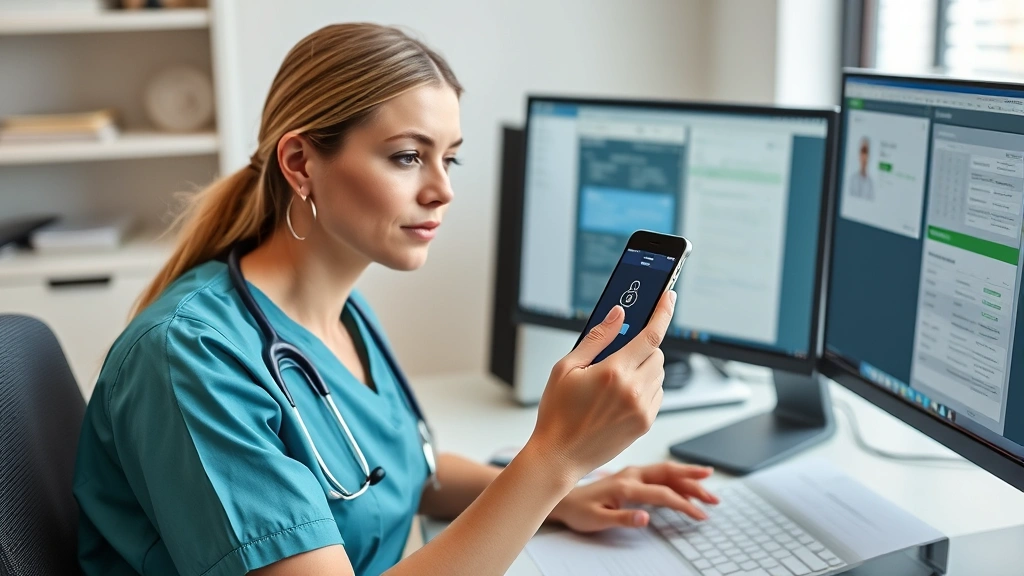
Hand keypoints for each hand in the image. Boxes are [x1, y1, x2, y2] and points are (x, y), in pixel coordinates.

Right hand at [528, 291, 675, 482]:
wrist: (560, 456)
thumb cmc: (557, 413)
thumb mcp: (566, 368)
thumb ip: (596, 338)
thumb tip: (617, 315)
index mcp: (614, 372)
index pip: (650, 335)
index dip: (663, 312)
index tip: (669, 298)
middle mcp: (633, 391)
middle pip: (657, 353)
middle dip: (643, 347)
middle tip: (619, 354)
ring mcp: (642, 409)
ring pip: (659, 374)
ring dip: (644, 368)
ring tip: (615, 380)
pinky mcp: (645, 424)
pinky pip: (657, 394)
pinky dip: (646, 388)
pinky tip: (621, 396)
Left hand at [550, 463, 718, 532]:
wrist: (562, 498)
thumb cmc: (578, 511)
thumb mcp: (597, 520)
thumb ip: (622, 519)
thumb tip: (646, 518)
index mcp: (625, 485)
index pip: (662, 493)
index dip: (684, 504)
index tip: (700, 514)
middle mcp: (631, 474)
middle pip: (670, 475)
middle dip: (694, 483)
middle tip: (714, 495)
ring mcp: (632, 474)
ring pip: (666, 472)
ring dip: (688, 480)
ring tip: (709, 489)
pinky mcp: (632, 477)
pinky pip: (659, 475)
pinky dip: (677, 480)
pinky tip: (687, 487)